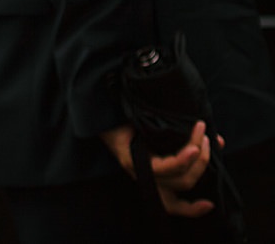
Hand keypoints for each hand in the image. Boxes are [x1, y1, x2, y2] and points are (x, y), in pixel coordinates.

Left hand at [100, 121, 225, 217]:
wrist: (105, 114)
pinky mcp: (132, 162)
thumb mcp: (165, 137)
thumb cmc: (135, 126)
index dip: (192, 209)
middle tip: (209, 140)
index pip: (173, 204)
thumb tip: (217, 141)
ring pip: (179, 176)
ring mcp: (140, 171)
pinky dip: (183, 159)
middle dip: (204, 163)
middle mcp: (147, 179)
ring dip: (198, 155)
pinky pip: (164, 167)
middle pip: (185, 183)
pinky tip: (193, 148)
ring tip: (202, 135)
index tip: (210, 204)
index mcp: (155, 179)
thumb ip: (188, 144)